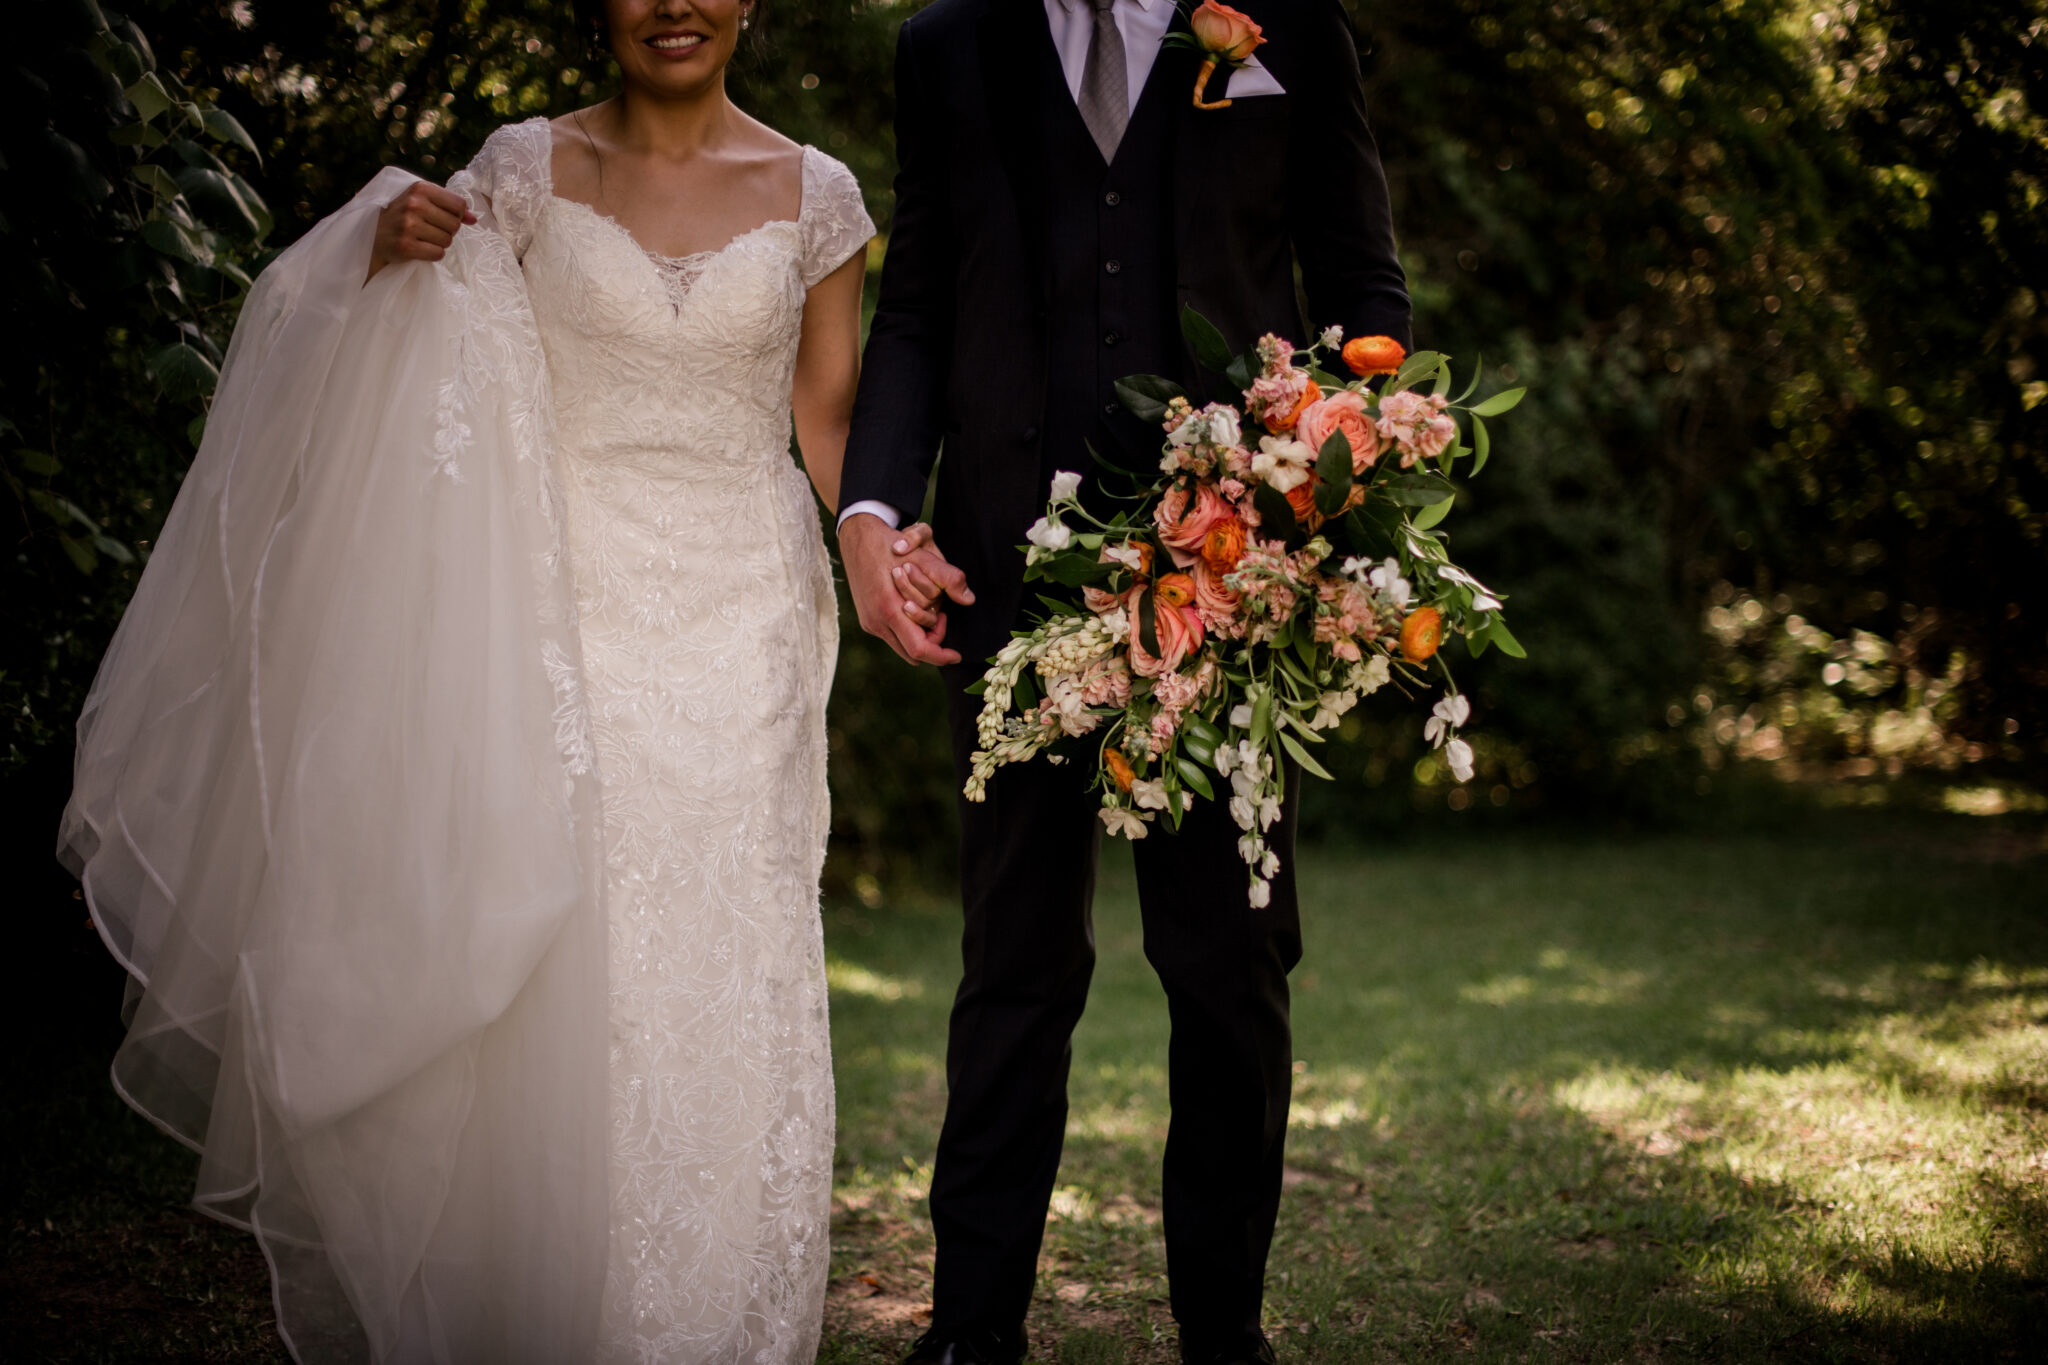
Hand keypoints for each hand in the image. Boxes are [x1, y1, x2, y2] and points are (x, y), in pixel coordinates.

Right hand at [367, 181, 476, 281]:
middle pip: (455, 224)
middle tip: (430, 229)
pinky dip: (433, 254)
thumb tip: (474, 218)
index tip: (443, 217)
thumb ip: (449, 205)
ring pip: (447, 240)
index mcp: (420, 188)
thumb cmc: (404, 215)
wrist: (374, 235)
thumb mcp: (423, 201)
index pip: (459, 204)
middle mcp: (414, 204)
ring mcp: (409, 225)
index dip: (457, 215)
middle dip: (448, 230)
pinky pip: (438, 253)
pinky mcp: (406, 246)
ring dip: (439, 243)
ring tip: (423, 238)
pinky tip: (420, 247)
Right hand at [840, 514, 973, 666]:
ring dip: (920, 634)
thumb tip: (968, 599)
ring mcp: (869, 622)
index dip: (941, 656)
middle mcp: (876, 621)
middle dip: (933, 640)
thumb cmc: (890, 546)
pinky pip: (893, 635)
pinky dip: (908, 628)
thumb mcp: (922, 557)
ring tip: (930, 609)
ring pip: (903, 645)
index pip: (918, 649)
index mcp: (889, 609)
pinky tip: (914, 606)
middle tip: (943, 616)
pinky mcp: (867, 619)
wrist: (858, 538)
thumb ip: (948, 577)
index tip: (956, 655)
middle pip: (912, 652)